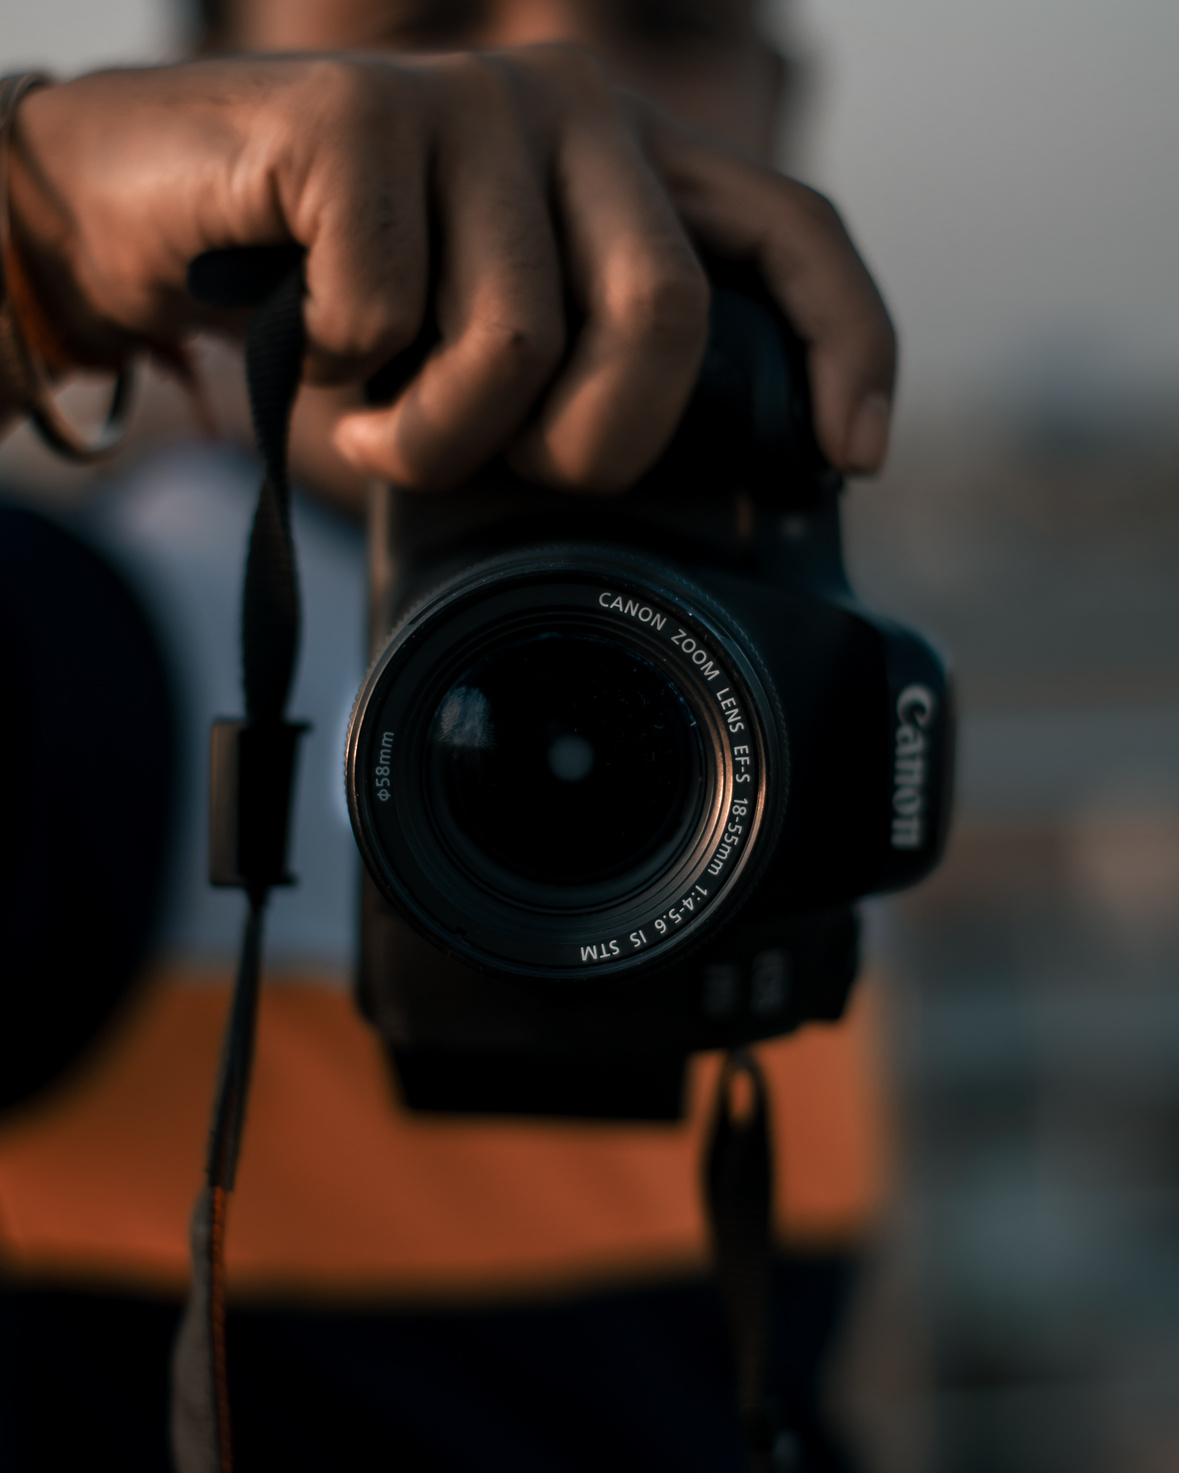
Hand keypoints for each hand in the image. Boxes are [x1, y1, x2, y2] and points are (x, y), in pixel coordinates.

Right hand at [9, 49, 894, 492]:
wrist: (150, 210)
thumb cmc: (337, 293)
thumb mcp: (484, 346)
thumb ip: (580, 370)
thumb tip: (670, 472)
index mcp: (628, 165)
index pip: (791, 233)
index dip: (845, 346)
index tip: (851, 457)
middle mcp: (572, 107)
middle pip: (666, 316)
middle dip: (582, 443)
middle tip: (496, 461)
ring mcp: (472, 97)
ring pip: (518, 338)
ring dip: (433, 435)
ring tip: (379, 416)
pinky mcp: (362, 111)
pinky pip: (395, 317)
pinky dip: (345, 375)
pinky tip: (315, 345)